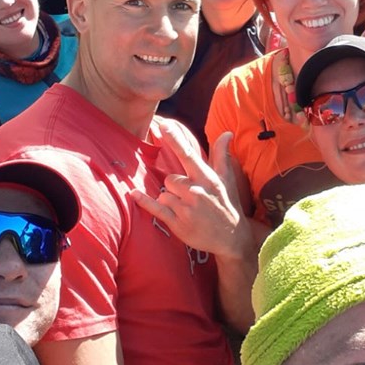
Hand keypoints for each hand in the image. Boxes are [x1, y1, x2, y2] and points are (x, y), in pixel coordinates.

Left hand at [132, 120, 252, 259]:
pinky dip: (145, 202)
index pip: (188, 155)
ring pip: (164, 193)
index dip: (175, 140)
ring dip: (171, 199)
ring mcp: (186, 209)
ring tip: (188, 209)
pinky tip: (133, 194)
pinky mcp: (178, 224)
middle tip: (191, 198)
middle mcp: (196, 192)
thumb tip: (226, 132)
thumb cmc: (227, 205)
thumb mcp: (226, 180)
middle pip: (170, 178)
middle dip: (176, 186)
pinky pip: (156, 208)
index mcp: (207, 179)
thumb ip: (221, 155)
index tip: (163, 126)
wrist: (231, 238)